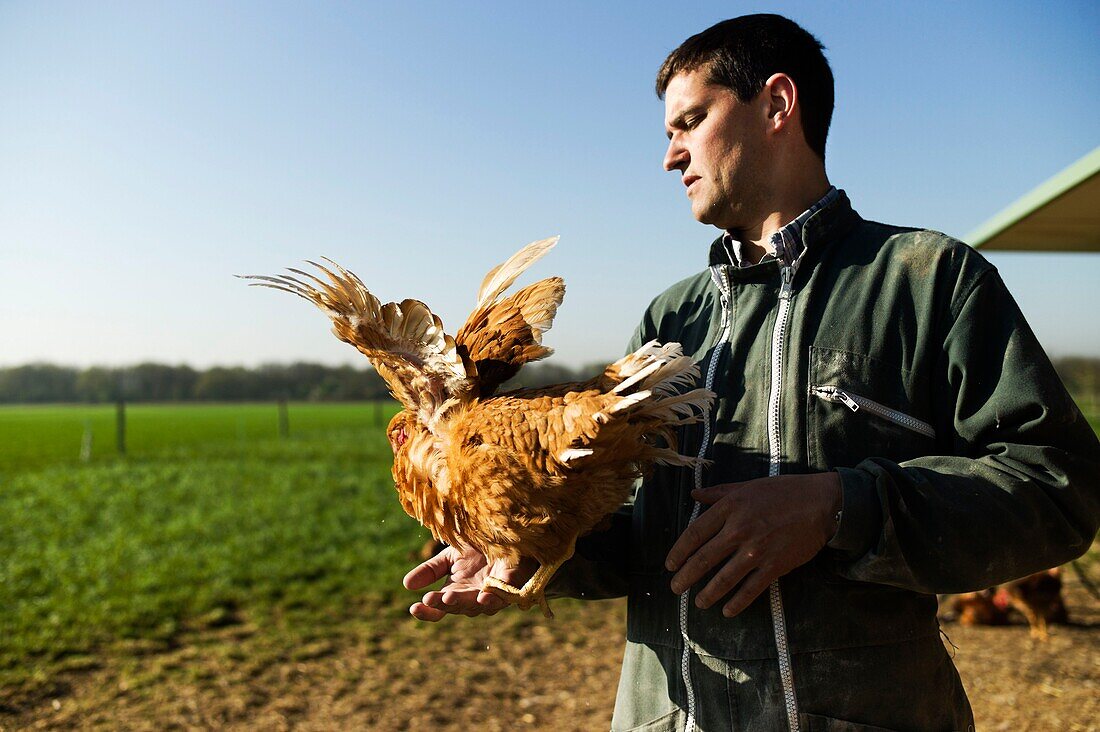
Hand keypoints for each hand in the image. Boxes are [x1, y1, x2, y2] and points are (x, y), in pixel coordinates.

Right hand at [402, 544, 536, 621]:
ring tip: (450, 597)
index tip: (414, 608)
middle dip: (443, 604)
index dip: (428, 612)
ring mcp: (494, 593)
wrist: (510, 535)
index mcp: (458, 591)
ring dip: (464, 603)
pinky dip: (494, 597)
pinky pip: (505, 595)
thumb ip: (431, 570)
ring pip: (478, 605)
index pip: (440, 608)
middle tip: (429, 599)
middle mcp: (475, 596)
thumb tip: (406, 585)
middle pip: (457, 607)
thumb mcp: (451, 556)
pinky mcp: (514, 585)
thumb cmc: (481, 548)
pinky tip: (483, 597)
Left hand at [665, 472, 841, 617]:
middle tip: (676, 589)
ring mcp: (756, 551)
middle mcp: (738, 531)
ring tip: (698, 603)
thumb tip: (694, 494)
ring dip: (707, 594)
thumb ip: (719, 493)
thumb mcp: (747, 486)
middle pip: (703, 559)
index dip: (678, 552)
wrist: (821, 504)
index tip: (670, 564)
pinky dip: (737, 603)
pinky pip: (750, 590)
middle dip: (686, 578)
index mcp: (729, 508)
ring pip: (723, 579)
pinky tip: (727, 611)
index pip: (694, 534)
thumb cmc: (784, 492)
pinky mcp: (774, 566)